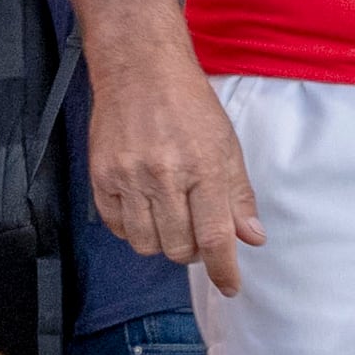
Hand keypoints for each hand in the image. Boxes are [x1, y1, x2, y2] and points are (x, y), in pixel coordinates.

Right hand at [89, 53, 265, 296]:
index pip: (214, 237)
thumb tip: (252, 238)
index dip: (223, 270)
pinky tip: (145, 209)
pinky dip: (133, 229)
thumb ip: (239, 195)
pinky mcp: (101, 175)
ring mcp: (128, 176)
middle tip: (196, 232)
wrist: (140, 68)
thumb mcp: (227, 145)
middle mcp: (164, 175)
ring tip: (170, 219)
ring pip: (146, 244)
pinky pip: (117, 227)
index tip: (230, 286)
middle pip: (178, 248)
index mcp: (203, 167)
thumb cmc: (188, 104)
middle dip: (192, 251)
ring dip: (162, 242)